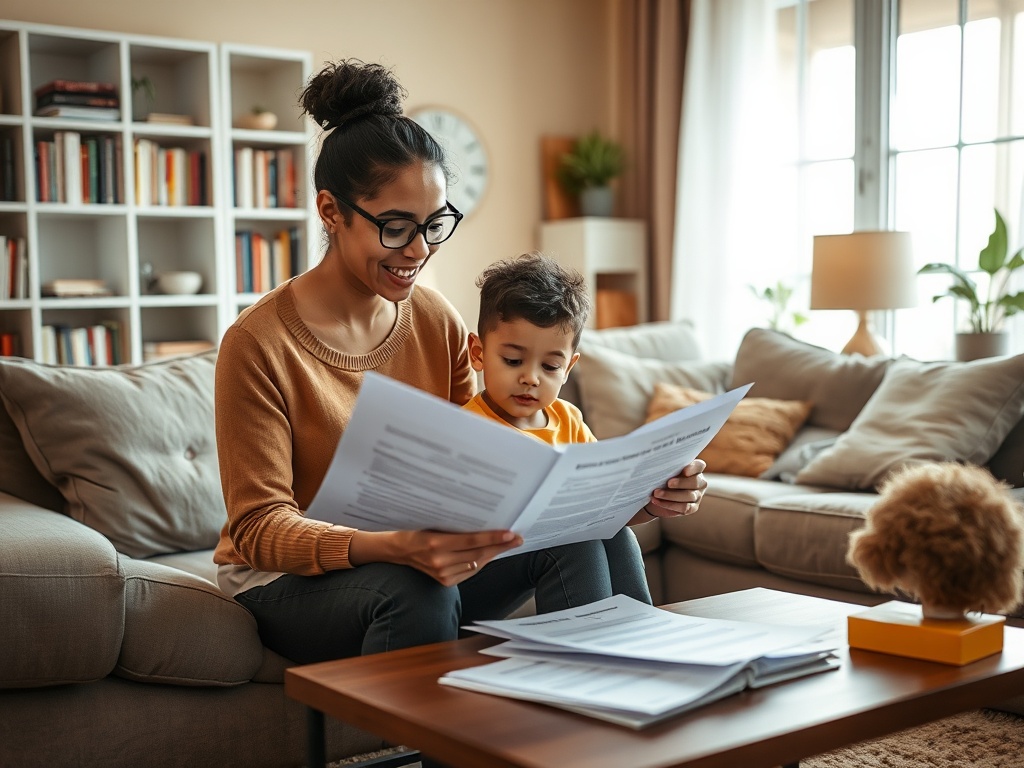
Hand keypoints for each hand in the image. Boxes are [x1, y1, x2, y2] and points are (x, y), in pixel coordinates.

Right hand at [349, 529, 522, 585]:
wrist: (396, 550)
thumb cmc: (414, 530)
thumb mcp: (432, 524)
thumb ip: (455, 526)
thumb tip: (482, 522)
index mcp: (435, 544)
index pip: (472, 541)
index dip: (494, 538)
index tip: (511, 533)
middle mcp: (439, 562)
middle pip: (478, 554)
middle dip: (500, 546)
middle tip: (517, 538)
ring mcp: (442, 574)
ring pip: (476, 564)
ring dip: (493, 554)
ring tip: (508, 544)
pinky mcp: (444, 582)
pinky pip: (470, 571)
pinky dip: (481, 562)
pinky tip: (490, 554)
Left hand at [628, 459, 707, 525]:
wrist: (657, 494)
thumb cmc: (663, 477)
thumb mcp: (665, 470)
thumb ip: (668, 467)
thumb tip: (660, 462)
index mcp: (695, 469)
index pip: (699, 465)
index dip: (693, 468)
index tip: (684, 471)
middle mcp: (700, 482)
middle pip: (695, 482)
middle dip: (681, 483)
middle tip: (668, 483)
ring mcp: (697, 495)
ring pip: (688, 496)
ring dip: (670, 495)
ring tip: (656, 493)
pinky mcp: (693, 508)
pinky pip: (684, 508)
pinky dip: (669, 504)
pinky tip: (657, 501)